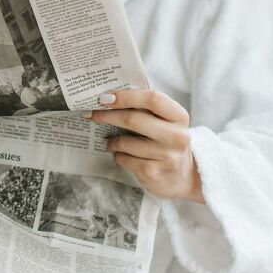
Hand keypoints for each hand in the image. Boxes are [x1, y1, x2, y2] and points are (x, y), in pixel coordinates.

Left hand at [84, 88, 203, 202]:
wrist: (182, 176)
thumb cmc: (166, 140)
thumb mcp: (166, 122)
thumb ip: (146, 107)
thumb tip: (109, 97)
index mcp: (179, 116)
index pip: (152, 99)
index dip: (126, 96)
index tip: (105, 97)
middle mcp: (176, 136)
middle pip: (133, 119)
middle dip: (107, 115)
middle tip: (90, 113)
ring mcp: (166, 157)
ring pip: (125, 142)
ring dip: (111, 141)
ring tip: (108, 141)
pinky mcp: (154, 174)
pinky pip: (124, 159)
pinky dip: (117, 155)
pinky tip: (120, 154)